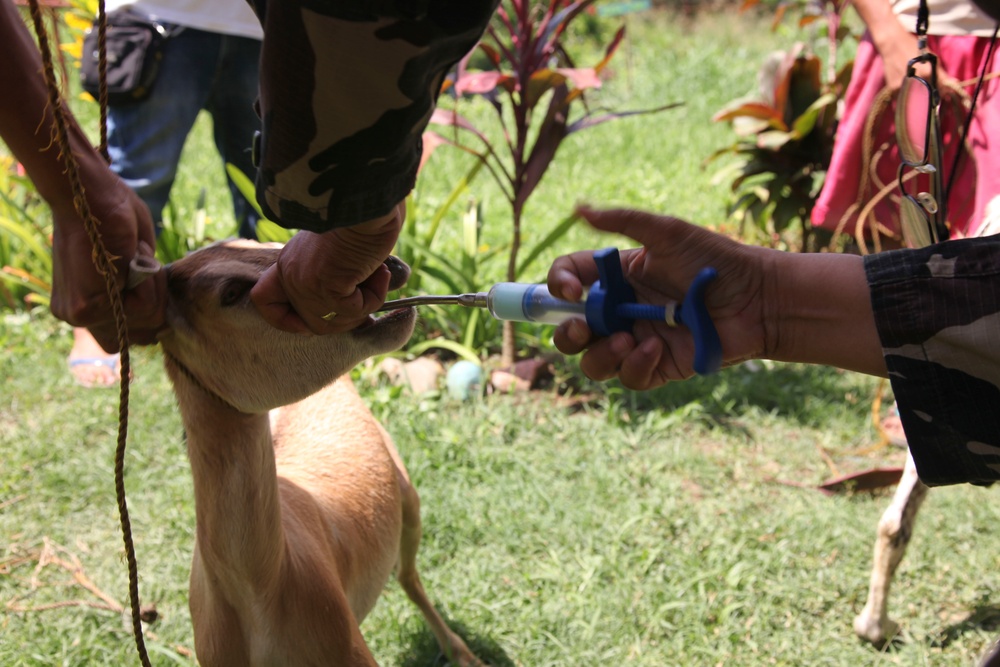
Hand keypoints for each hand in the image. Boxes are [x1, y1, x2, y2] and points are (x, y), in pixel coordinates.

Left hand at [49, 176, 165, 351]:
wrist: (85, 190)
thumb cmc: (111, 213)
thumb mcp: (131, 260)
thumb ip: (138, 289)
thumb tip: (162, 318)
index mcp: (83, 307)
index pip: (132, 334)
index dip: (150, 304)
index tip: (141, 271)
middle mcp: (76, 317)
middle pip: (143, 335)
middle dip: (154, 298)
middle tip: (137, 261)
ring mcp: (79, 315)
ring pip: (148, 320)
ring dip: (153, 284)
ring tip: (131, 254)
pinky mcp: (87, 308)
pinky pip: (144, 308)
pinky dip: (149, 280)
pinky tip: (129, 256)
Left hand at [251, 202, 405, 333]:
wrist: (366, 195)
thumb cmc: (361, 214)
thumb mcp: (335, 247)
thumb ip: (332, 271)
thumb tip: (355, 298)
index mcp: (288, 261)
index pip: (264, 301)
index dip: (284, 321)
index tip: (310, 321)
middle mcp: (291, 274)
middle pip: (313, 324)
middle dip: (347, 317)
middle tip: (368, 289)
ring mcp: (305, 282)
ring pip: (336, 323)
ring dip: (365, 304)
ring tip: (376, 273)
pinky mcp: (326, 285)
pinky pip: (354, 311)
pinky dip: (374, 296)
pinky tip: (379, 270)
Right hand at [547, 207, 771, 389]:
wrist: (759, 298)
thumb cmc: (715, 260)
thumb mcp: (667, 232)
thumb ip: (621, 221)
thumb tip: (578, 208)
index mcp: (615, 278)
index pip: (568, 284)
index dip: (557, 288)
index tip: (572, 292)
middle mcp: (620, 312)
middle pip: (570, 331)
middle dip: (566, 333)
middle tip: (582, 327)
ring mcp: (637, 342)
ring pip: (593, 361)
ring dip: (600, 354)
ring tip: (626, 340)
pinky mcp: (658, 367)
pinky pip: (629, 378)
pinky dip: (635, 366)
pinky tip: (655, 349)